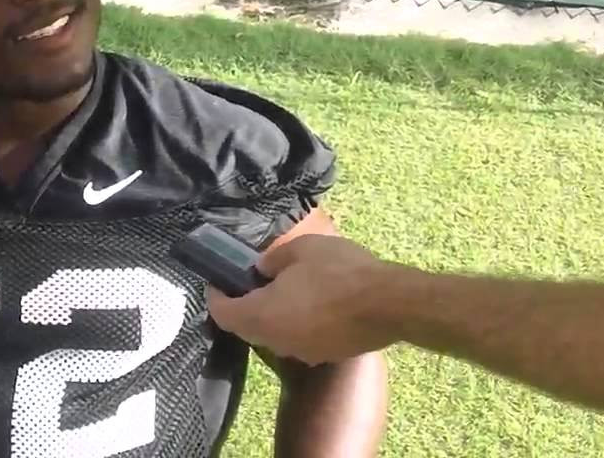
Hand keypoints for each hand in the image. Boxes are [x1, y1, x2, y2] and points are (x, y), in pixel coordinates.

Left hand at [205, 234, 402, 364]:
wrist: (388, 304)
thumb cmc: (339, 272)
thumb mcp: (300, 249)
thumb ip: (272, 260)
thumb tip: (262, 268)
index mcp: (261, 315)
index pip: (223, 313)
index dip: (215, 296)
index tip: (217, 280)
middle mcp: (275, 341)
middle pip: (246, 326)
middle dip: (242, 306)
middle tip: (248, 282)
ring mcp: (300, 351)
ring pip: (272, 334)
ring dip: (269, 315)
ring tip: (281, 289)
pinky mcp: (323, 354)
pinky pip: (297, 339)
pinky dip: (293, 323)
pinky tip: (309, 303)